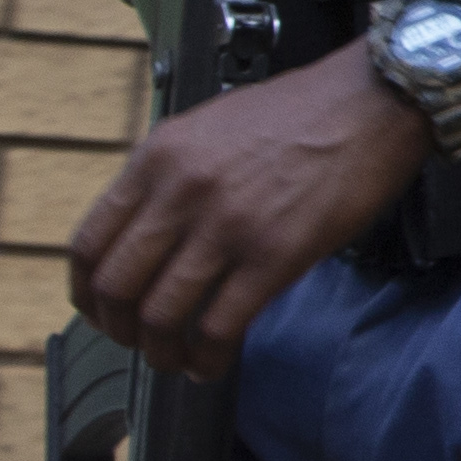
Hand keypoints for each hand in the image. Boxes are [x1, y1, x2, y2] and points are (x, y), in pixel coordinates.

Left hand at [70, 48, 430, 377]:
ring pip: (162, 315)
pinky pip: (220, 326)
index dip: (85, 292)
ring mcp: (227, 225)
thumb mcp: (210, 127)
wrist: (375, 98)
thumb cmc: (303, 110)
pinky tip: (213, 362)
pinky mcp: (276, 254)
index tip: (100, 310)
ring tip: (178, 359)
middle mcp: (182, 191)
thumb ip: (170, 176)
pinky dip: (208, 357)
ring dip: (163, 352)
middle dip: (119, 330)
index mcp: (159, 157)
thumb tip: (150, 232)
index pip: (89, 243)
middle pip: (117, 287)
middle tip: (138, 342)